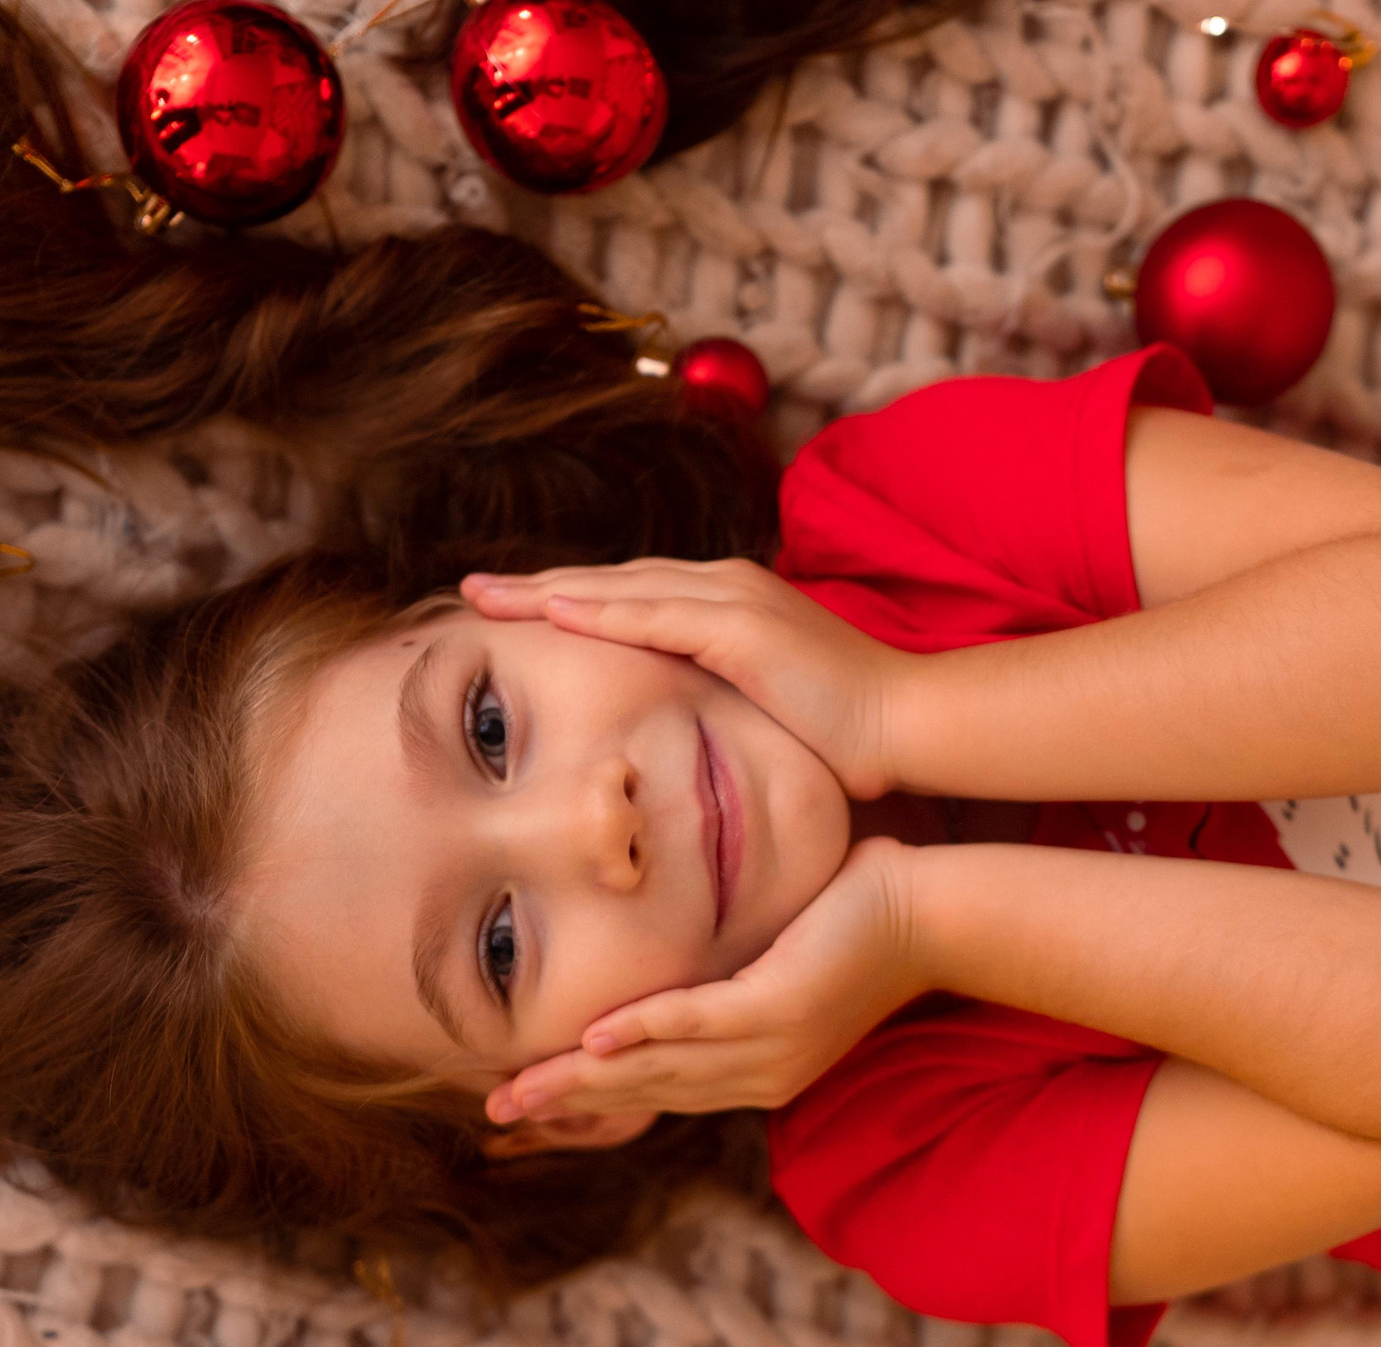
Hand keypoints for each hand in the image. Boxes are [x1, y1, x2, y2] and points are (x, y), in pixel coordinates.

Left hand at [460, 557, 908, 798]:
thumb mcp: (764, 707)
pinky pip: (654, 615)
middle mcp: (726, 586)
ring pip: (619, 588)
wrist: (909, 725)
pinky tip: (550, 611)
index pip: (628, 594)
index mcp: (728, 604)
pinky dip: (599, 610)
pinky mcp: (741, 629)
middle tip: (471, 589)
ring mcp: (734, 600)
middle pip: (610, 580)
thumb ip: (720, 699)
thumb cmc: (846, 732)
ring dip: (547, 590)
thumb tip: (680, 724)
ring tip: (485, 595)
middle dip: (538, 584)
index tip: (508, 608)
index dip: (565, 598)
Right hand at [484, 838, 925, 1128]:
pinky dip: (641, 1030)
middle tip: (500, 1115)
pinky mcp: (779, 1006)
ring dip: (582, 1077)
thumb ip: (731, 974)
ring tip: (520, 1088)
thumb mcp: (781, 959)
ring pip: (659, 1067)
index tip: (532, 1105)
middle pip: (645, 1092)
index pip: (660, 1091)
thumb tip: (685, 953)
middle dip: (568, 1103)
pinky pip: (696, 1021)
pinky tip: (591, 1039)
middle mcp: (760, 1072)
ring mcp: (771, 1046)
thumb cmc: (862, 919)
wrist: (935, 913)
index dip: (593, 1098)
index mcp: (758, 1068)